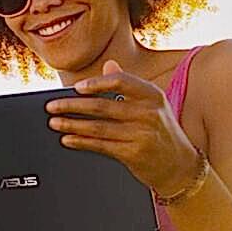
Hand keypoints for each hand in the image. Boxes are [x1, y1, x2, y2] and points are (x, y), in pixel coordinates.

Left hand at [44, 59, 198, 193]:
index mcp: (152, 95)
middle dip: (72, 106)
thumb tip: (109, 65)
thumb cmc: (161, 131)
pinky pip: (101, 145)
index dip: (95, 84)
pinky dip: (81, 142)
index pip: (121, 82)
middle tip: (51, 106)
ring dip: (71, 125)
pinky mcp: (134, 154)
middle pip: (102, 106)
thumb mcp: (152, 104)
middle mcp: (148, 113)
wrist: (180, 165)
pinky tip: (67, 139)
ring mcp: (142, 134)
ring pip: (98, 127)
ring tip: (54, 122)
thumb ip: (128, 85)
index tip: (75, 88)